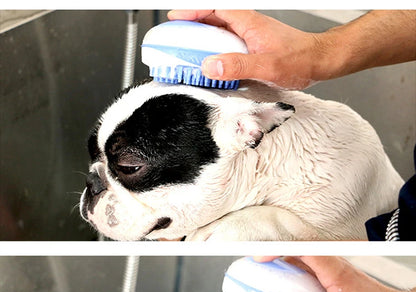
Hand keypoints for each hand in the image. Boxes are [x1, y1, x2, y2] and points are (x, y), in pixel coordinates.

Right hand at [168, 10, 415, 89]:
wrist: (318, 62)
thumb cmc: (299, 59)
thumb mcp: (267, 65)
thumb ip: (238, 65)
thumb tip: (210, 65)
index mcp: (247, 23)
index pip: (213, 9)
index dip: (192, 11)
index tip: (174, 19)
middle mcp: (247, 26)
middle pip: (212, 19)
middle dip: (191, 25)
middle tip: (175, 37)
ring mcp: (250, 36)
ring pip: (219, 31)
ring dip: (203, 39)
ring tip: (187, 52)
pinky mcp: (253, 46)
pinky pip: (228, 43)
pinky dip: (215, 50)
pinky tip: (213, 64)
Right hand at [254, 256, 415, 291]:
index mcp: (335, 272)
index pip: (302, 250)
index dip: (278, 251)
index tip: (260, 260)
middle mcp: (333, 267)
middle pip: (297, 253)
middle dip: (273, 259)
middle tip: (255, 273)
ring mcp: (333, 272)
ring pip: (302, 262)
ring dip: (282, 269)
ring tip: (264, 283)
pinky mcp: (333, 280)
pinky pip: (307, 273)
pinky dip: (292, 279)